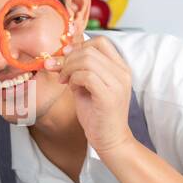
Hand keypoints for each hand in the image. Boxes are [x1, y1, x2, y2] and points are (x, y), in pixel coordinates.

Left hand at [51, 37, 134, 154]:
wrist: (110, 140)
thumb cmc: (98, 114)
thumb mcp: (87, 85)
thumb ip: (78, 69)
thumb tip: (59, 54)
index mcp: (120, 67)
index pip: (101, 41)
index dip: (79, 46)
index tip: (65, 57)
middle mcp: (122, 73)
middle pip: (89, 50)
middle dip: (68, 59)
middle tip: (60, 73)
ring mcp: (117, 84)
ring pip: (86, 60)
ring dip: (69, 69)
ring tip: (65, 82)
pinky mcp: (108, 96)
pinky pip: (86, 76)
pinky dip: (73, 79)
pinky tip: (72, 89)